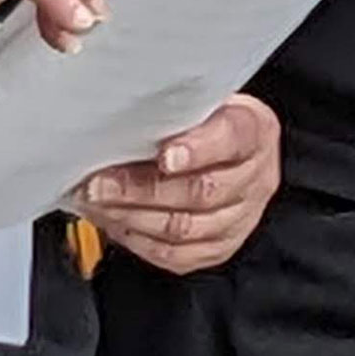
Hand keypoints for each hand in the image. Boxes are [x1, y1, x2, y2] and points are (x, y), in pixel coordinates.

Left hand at [78, 94, 279, 273]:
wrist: (233, 149)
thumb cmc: (208, 121)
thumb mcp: (202, 99)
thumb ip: (174, 107)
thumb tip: (124, 113)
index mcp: (254, 132)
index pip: (231, 139)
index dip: (197, 150)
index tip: (163, 155)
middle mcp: (255, 178)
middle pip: (202, 192)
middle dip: (142, 189)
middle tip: (101, 183)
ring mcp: (241, 218)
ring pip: (186, 228)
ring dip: (133, 217)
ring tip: (98, 203)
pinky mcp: (221, 246)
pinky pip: (179, 256)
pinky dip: (141, 241)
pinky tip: (116, 223)